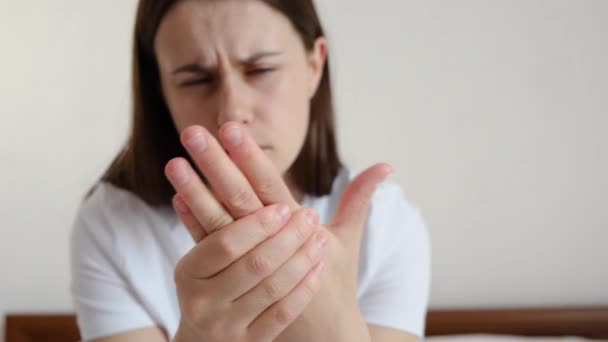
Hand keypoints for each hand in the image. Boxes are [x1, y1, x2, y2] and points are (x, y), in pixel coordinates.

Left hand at [165, 122, 391, 340]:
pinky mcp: (233, 280)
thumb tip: (387, 165)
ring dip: (196, 191)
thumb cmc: (334, 281)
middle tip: (194, 132)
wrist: (320, 334)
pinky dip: (194, 225)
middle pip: (240, 199)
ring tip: (174, 162)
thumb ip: (359, 197)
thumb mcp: (347, 238)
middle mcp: (272, 243)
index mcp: (299, 227)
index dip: (250, 157)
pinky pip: (210, 251)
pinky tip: (176, 199)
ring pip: (219, 223)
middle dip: (217, 164)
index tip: (231, 128)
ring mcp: (249, 263)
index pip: (270, 185)